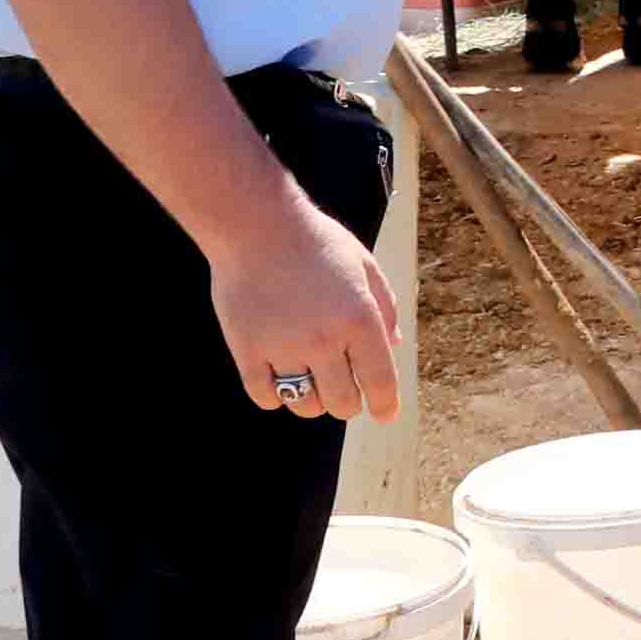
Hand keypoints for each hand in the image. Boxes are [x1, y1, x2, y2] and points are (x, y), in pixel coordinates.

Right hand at [209, 197, 402, 422]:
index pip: (379, 381)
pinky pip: (266, 398)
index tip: (386, 414)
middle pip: (343, 404)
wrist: (256, 225)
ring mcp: (283, 348)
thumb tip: (393, 346)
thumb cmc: (316, 242)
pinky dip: (275, 396)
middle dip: (348, 400)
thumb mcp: (365, 265)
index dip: (386, 404)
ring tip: (309, 377)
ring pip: (305, 406)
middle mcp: (324, 339)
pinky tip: (278, 378)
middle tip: (342, 386)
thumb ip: (385, 307)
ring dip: (312, 399)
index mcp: (359, 318)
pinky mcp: (248, 351)